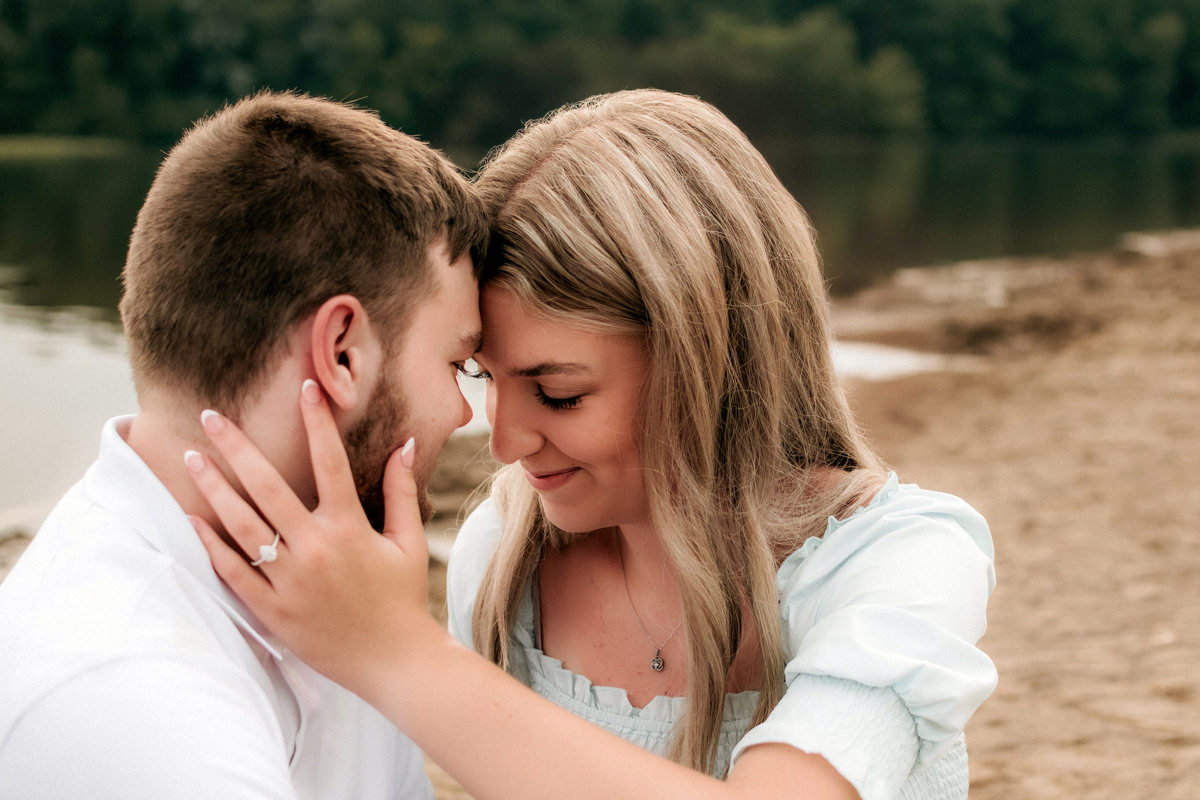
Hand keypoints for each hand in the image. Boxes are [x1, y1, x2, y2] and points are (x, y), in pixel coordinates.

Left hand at [185, 379, 432, 689]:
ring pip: (241, 525)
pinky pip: (233, 571)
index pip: (329, 462)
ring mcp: (288, 580)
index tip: (305, 389)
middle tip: (211, 417)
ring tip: (191, 459)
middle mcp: (314, 549)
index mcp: (349, 527)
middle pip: (266, 486)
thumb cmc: (403, 599)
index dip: (317, 422)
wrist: (393, 661)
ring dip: (213, 488)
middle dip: (236, 447)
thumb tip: (406, 444)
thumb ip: (402, 491)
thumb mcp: (409, 542)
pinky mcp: (271, 610)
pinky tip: (193, 519)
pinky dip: (211, 545)